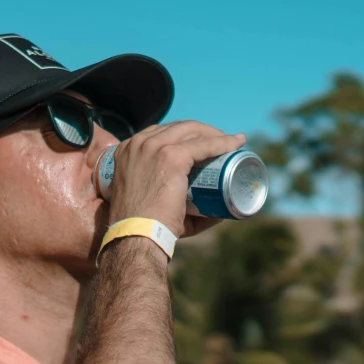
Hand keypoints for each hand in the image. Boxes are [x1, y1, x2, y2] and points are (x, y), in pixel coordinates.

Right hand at [103, 120, 245, 238]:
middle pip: (179, 127)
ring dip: (216, 134)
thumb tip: (216, 212)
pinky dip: (223, 143)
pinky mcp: (171, 156)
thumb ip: (179, 204)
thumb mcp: (154, 204)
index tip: (204, 145)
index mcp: (127, 150)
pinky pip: (204, 144)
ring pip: (193, 131)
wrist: (135, 236)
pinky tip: (236, 144)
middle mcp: (139, 143)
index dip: (187, 136)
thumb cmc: (144, 227)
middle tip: (222, 145)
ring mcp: (154, 148)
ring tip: (232, 144)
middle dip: (204, 132)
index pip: (163, 133)